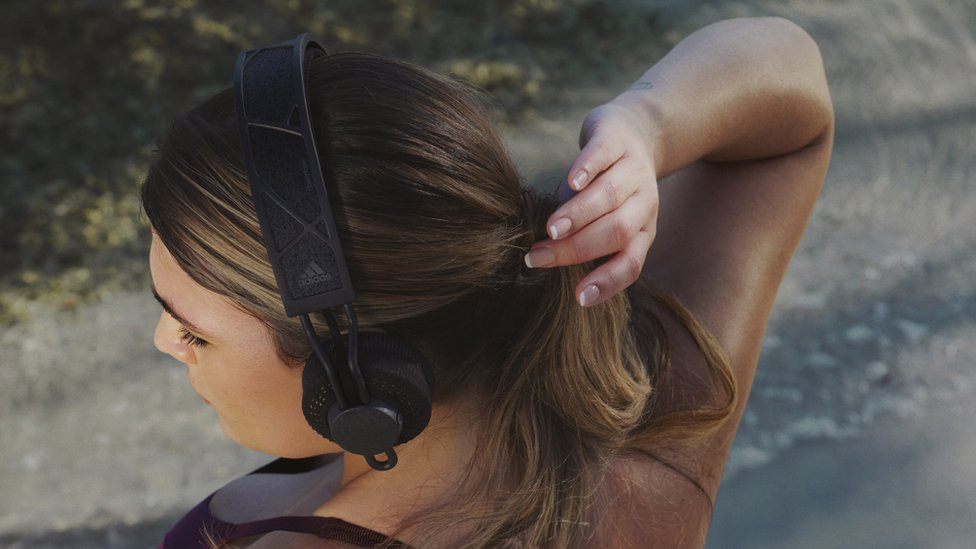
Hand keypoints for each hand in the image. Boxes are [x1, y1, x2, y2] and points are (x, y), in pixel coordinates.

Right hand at [524, 100, 659, 306]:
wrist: (637, 130)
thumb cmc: (609, 185)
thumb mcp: (608, 217)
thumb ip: (582, 235)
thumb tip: (543, 255)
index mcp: (642, 230)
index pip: (630, 263)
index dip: (607, 281)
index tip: (579, 297)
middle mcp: (644, 203)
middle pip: (616, 231)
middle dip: (577, 248)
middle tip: (540, 256)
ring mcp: (632, 171)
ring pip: (610, 197)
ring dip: (579, 215)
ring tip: (550, 229)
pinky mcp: (616, 142)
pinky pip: (603, 157)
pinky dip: (587, 171)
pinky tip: (571, 183)